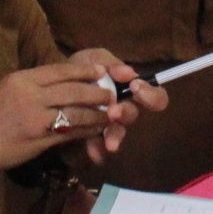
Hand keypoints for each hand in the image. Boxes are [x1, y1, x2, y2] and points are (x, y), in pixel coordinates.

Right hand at [0, 60, 139, 171]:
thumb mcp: (8, 89)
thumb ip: (34, 85)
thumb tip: (63, 82)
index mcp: (23, 79)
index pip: (60, 70)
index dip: (84, 71)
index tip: (101, 72)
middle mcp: (31, 95)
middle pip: (73, 90)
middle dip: (97, 93)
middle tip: (112, 95)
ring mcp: (36, 118)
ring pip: (75, 113)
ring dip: (96, 114)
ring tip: (110, 115)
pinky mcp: (39, 139)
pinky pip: (69, 132)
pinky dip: (85, 131)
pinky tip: (95, 130)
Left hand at [66, 46, 166, 164]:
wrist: (56, 82)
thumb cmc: (83, 68)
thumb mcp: (95, 58)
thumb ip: (111, 63)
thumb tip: (128, 72)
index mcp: (130, 89)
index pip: (155, 95)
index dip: (151, 95)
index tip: (135, 86)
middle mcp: (124, 108)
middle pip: (134, 115)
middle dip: (125, 113)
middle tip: (113, 111)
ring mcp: (109, 123)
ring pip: (118, 132)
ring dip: (115, 136)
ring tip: (109, 143)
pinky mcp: (93, 134)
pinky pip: (99, 145)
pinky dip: (98, 150)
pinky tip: (94, 155)